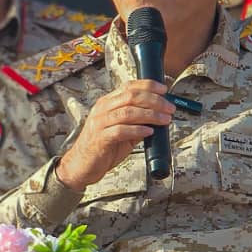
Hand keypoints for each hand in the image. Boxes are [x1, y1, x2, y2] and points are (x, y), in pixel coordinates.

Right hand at [55, 79, 173, 191]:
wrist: (81, 165)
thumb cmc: (103, 147)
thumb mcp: (122, 131)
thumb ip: (137, 123)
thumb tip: (159, 117)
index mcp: (107, 103)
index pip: (128, 86)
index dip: (148, 85)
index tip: (165, 89)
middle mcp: (102, 109)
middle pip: (131, 97)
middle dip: (154, 101)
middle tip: (170, 108)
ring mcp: (99, 123)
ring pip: (127, 112)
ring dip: (150, 114)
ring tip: (164, 119)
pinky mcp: (100, 138)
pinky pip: (120, 130)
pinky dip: (137, 129)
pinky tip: (149, 131)